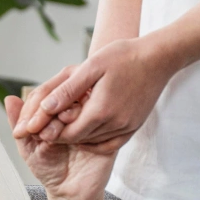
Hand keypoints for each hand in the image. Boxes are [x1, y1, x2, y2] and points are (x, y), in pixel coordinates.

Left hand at [5, 96, 121, 199]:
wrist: (69, 193)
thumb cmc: (48, 168)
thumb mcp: (28, 145)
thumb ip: (19, 123)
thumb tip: (9, 99)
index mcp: (59, 112)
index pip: (52, 96)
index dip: (39, 106)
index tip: (30, 125)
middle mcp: (78, 115)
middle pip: (71, 98)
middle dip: (54, 111)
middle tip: (44, 130)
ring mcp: (94, 124)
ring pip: (86, 108)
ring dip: (69, 117)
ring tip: (55, 136)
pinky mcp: (109, 137)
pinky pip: (102, 125)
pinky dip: (87, 130)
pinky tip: (76, 142)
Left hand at [19, 37, 173, 146]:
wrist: (158, 58)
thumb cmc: (123, 56)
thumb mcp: (91, 67)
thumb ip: (68, 90)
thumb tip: (45, 108)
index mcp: (101, 110)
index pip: (68, 133)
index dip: (51, 131)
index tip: (41, 125)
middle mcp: (115, 124)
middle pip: (80, 139)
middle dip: (61, 134)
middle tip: (48, 126)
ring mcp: (127, 127)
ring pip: (94, 142)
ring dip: (78, 136)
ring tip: (64, 124)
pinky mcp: (135, 126)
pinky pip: (111, 143)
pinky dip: (96, 142)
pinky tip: (87, 131)